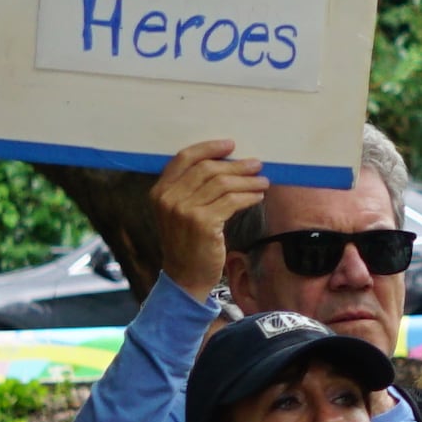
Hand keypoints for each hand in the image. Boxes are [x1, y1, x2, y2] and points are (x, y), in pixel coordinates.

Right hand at [145, 141, 264, 299]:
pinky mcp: (203, 224)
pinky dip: (248, 196)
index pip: (184, 158)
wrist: (185, 277)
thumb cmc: (187, 242)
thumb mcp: (178, 212)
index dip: (209, 148)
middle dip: (235, 165)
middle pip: (207, 169)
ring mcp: (184, 211)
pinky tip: (257, 196)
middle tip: (255, 164)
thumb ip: (190, 188)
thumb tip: (226, 164)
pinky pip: (232, 201)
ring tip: (262, 181)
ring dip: (246, 180)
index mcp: (159, 191)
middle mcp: (168, 198)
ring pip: (222, 183)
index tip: (230, 144)